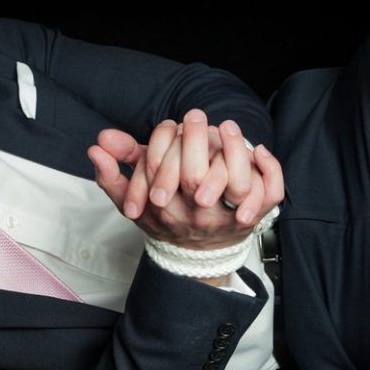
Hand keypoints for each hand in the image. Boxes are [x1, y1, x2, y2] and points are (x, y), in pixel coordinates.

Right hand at [88, 110, 283, 249]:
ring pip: (240, 184)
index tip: (170, 124)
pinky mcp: (255, 216)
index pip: (160, 171)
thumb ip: (112, 175)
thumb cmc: (165, 217)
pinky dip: (270, 169)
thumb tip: (97, 146)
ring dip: (235, 148)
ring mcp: (228, 217)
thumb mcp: (133, 200)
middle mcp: (196, 215)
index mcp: (165, 210)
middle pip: (195, 177)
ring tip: (227, 125)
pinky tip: (259, 150)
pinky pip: (272, 194)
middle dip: (194, 138)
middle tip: (194, 115)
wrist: (195, 255)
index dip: (164, 142)